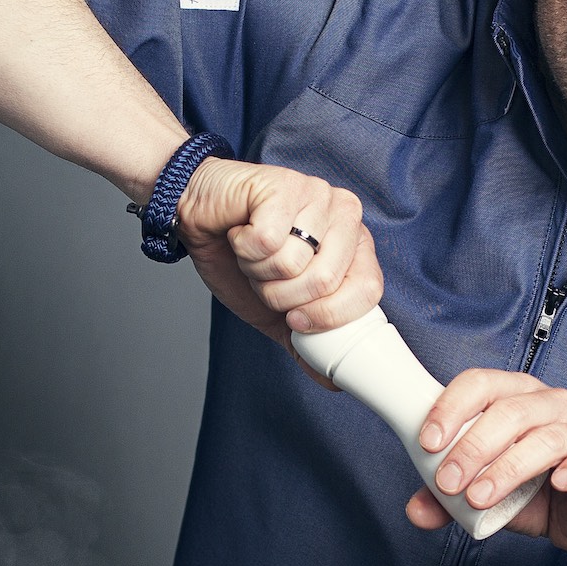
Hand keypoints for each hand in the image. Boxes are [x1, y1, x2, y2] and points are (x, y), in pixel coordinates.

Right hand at [174, 157, 381, 343]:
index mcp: (356, 243)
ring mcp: (316, 193)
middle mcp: (345, 214)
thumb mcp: (276, 311)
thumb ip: (307, 343)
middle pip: (326, 282)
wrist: (198, 216)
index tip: (295, 318)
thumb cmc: (239, 257)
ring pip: (294, 263)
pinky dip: (243, 247)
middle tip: (265, 275)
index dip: (328, 315)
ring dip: (259, 269)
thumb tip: (333, 381)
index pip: (368, 290)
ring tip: (252, 251)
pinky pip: (267, 240)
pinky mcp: (282, 184)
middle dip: (282, 294)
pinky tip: (240, 232)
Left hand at [406, 369, 566, 562]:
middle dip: (472, 447)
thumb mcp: (482, 495)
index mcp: (514, 396)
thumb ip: (447, 500)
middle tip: (448, 483)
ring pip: (547, 437)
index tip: (427, 443)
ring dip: (508, 468)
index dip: (451, 408)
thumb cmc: (533, 493)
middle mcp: (549, 404)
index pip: (480, 384)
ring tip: (480, 497)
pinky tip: (558, 484)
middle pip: (509, 411)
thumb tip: (415, 511)